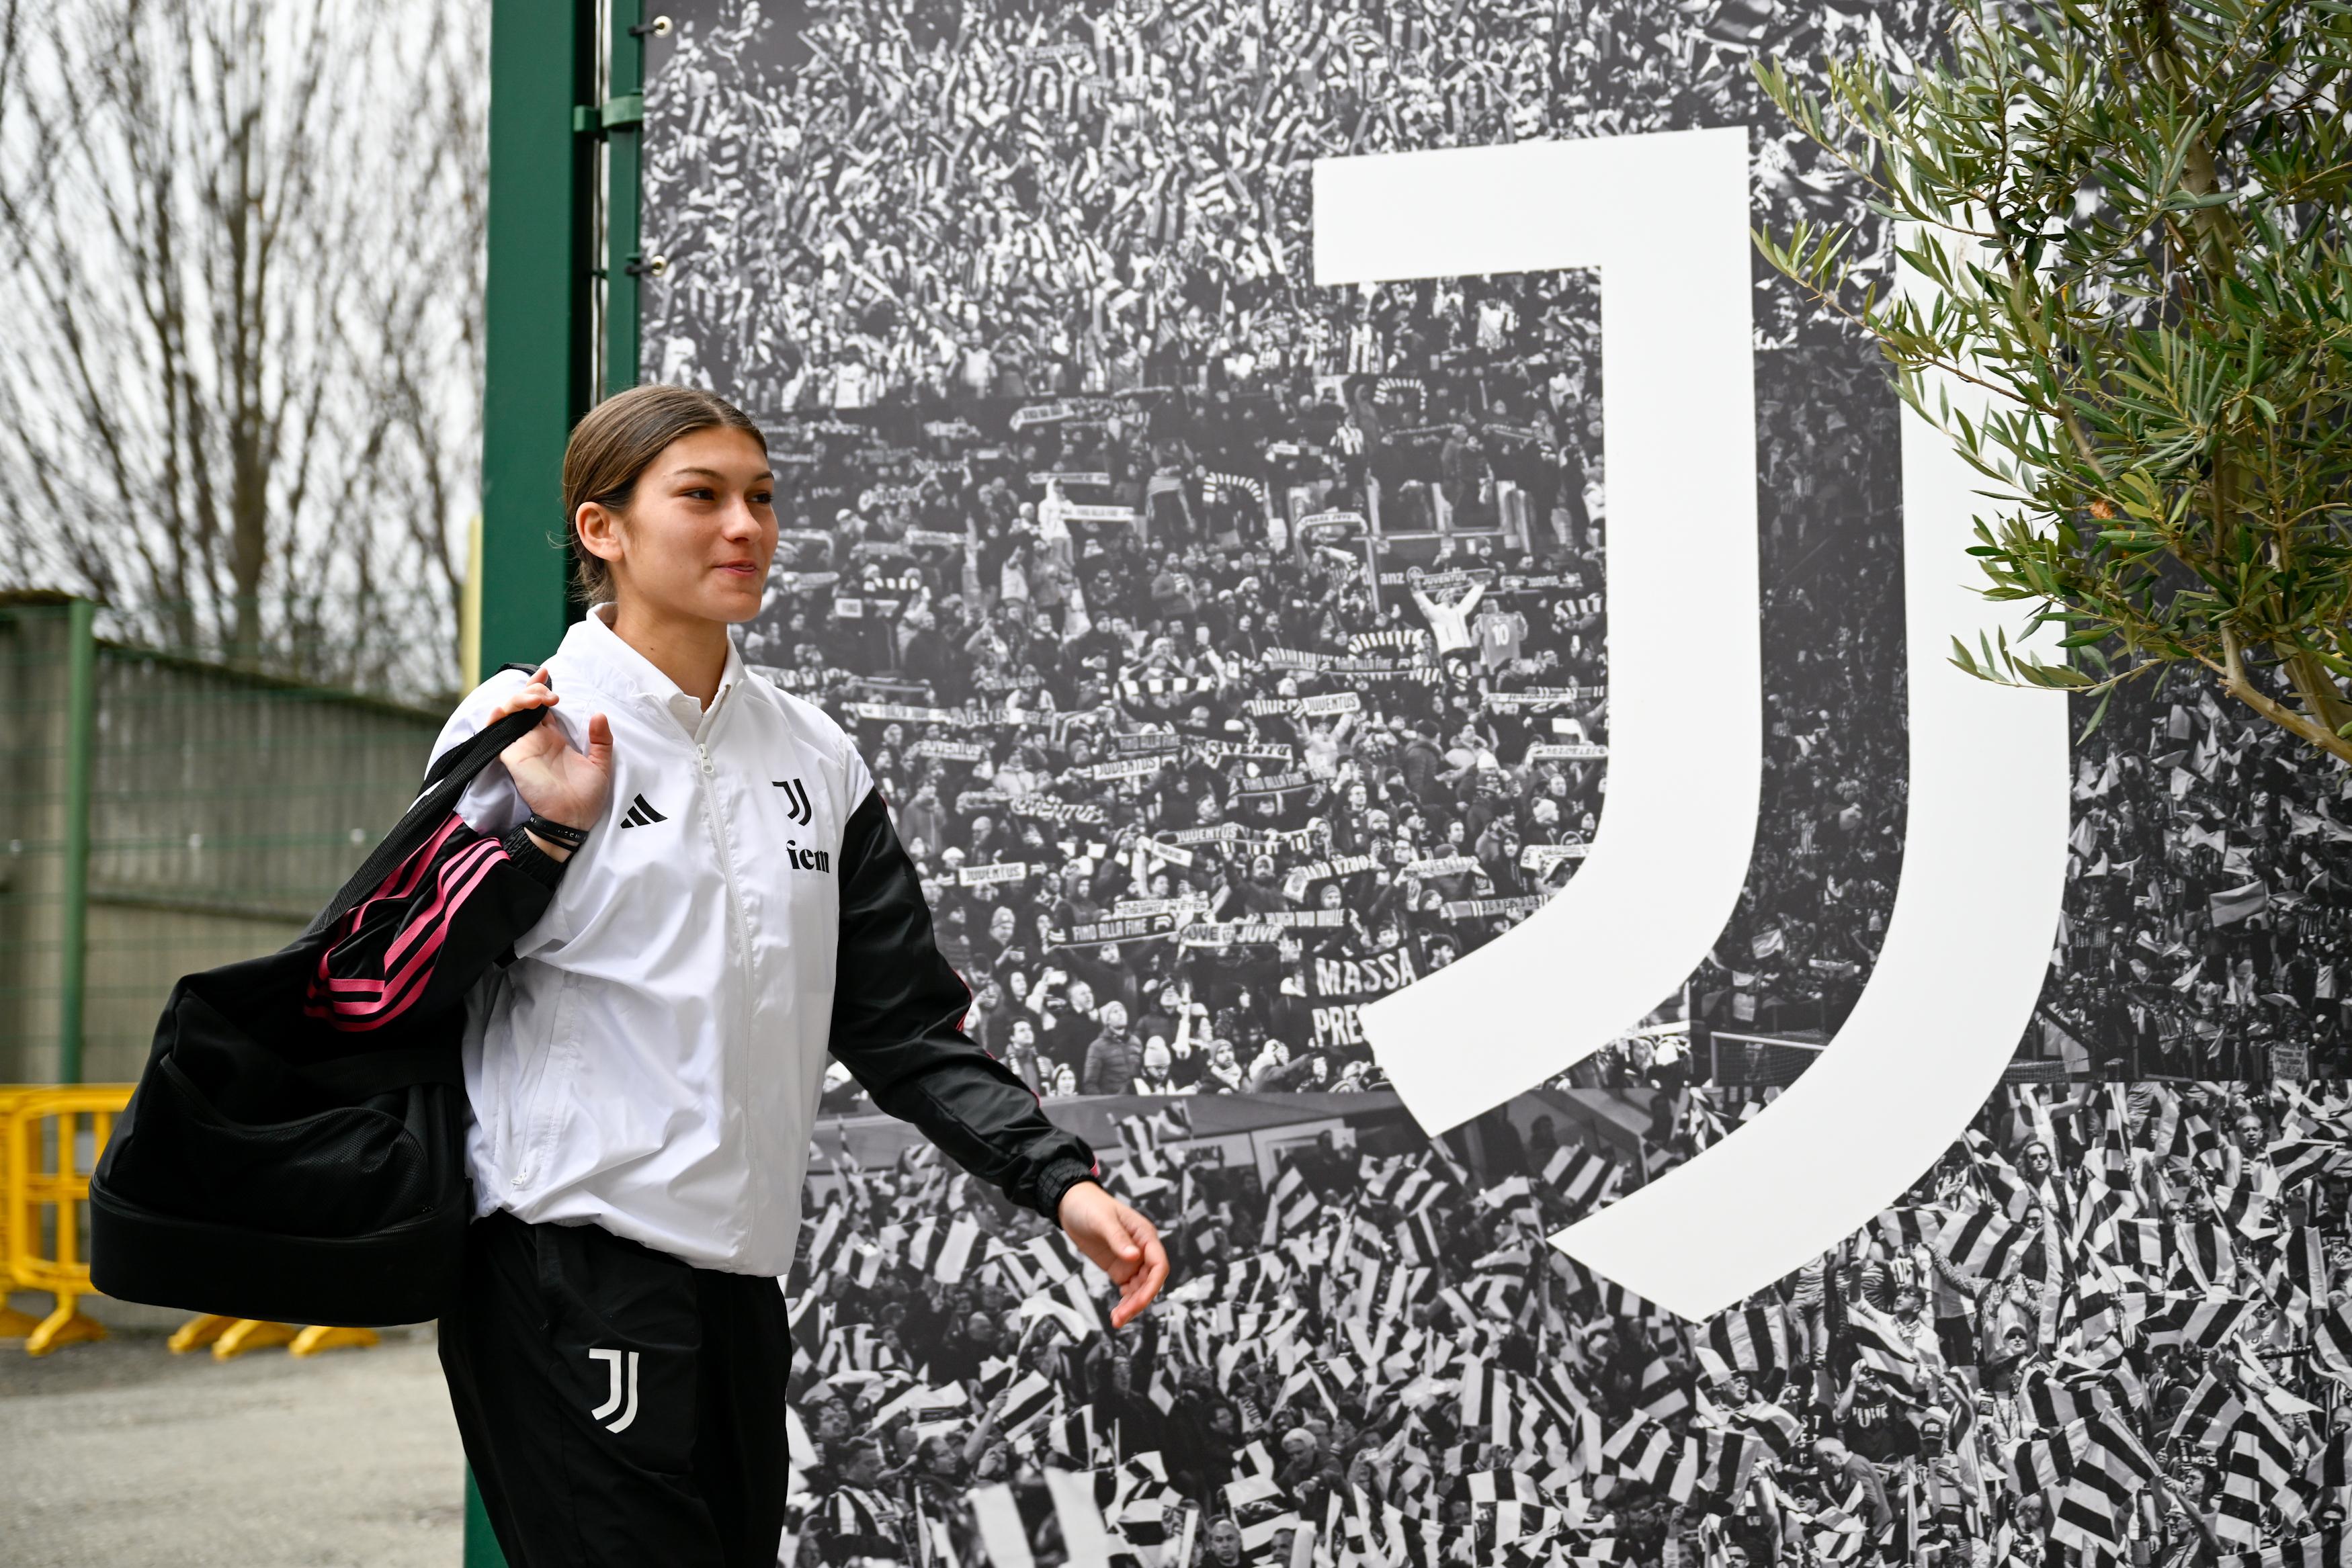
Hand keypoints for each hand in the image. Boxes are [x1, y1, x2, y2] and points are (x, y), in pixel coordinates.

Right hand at [490, 669, 614, 840]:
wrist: (572, 821)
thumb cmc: (585, 798)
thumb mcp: (601, 764)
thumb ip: (601, 739)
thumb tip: (599, 713)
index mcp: (554, 738)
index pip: (542, 706)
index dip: (541, 688)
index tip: (548, 672)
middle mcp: (535, 738)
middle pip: (523, 703)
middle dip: (533, 689)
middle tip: (550, 694)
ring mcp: (521, 745)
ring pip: (508, 711)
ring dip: (520, 698)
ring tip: (540, 699)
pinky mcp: (511, 754)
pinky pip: (495, 730)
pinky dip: (498, 715)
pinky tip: (513, 708)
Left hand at [1057, 1180, 1168, 1329]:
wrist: (1071, 1203)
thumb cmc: (1089, 1205)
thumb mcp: (1102, 1220)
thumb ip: (1118, 1238)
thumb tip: (1134, 1257)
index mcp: (1145, 1235)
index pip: (1159, 1264)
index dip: (1154, 1285)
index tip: (1140, 1301)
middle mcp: (1142, 1250)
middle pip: (1150, 1281)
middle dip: (1139, 1301)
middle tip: (1121, 1317)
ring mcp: (1131, 1260)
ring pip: (1140, 1289)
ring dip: (1132, 1306)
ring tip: (1116, 1321)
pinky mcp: (1119, 1267)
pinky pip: (1128, 1289)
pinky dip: (1125, 1302)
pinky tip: (1116, 1313)